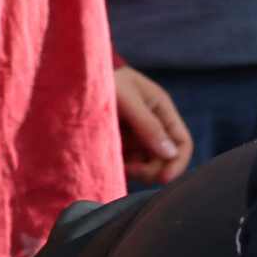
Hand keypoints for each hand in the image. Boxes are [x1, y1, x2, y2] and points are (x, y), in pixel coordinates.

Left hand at [110, 62, 193, 187]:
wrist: (74, 78)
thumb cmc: (103, 81)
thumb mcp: (127, 100)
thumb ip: (148, 125)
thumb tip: (170, 153)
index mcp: (161, 110)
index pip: (182, 142)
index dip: (177, 163)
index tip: (164, 178)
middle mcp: (153, 126)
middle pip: (165, 160)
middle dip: (152, 170)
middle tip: (131, 170)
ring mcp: (136, 137)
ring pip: (147, 166)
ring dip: (136, 171)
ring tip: (117, 163)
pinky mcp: (120, 145)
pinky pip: (130, 165)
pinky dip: (124, 168)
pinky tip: (110, 161)